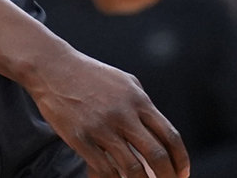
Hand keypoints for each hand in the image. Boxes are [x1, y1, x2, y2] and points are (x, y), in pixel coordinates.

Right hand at [27, 48, 189, 177]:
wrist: (54, 69)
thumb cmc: (91, 75)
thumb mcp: (125, 82)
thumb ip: (143, 103)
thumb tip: (157, 128)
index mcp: (138, 100)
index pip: (170, 135)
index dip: (180, 159)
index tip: (183, 172)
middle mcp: (124, 114)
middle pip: (156, 155)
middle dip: (168, 176)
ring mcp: (102, 128)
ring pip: (132, 168)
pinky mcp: (81, 139)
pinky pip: (104, 169)